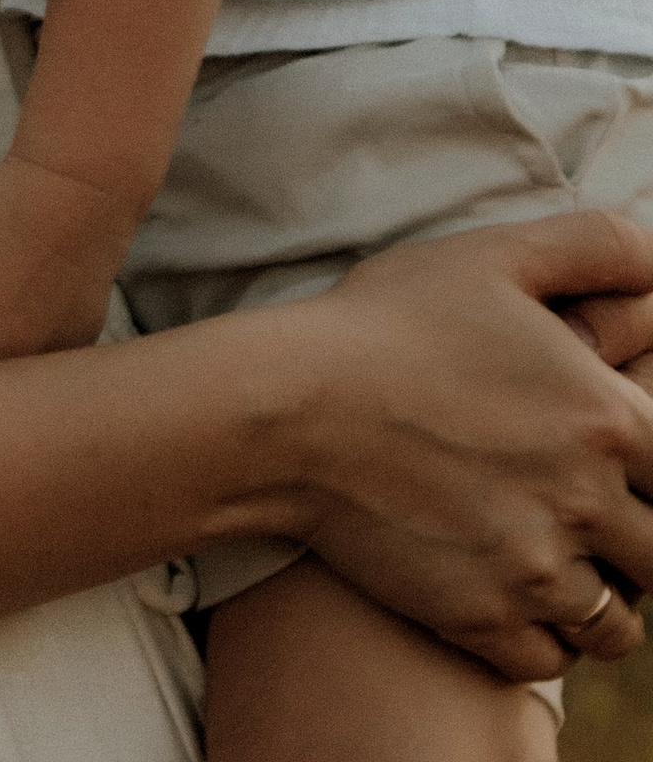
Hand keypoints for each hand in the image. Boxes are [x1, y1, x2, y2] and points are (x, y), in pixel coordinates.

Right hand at [260, 215, 652, 682]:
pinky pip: (552, 660)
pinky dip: (546, 637)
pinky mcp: (482, 620)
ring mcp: (533, 571)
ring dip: (601, 597)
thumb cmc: (388, 321)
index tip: (624, 467)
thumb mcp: (494, 256)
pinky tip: (515, 592)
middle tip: (590, 515)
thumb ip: (594, 245)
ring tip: (557, 559)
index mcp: (605, 419)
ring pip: (617, 623)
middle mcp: (583, 503)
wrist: (288, 405)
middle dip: (637, 540)